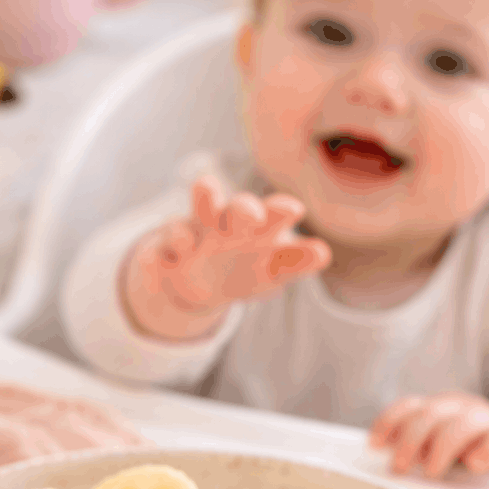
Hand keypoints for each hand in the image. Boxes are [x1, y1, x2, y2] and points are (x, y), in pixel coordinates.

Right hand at [122, 176, 330, 342]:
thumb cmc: (242, 270)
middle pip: (236, 207)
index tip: (294, 211)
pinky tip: (174, 254)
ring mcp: (196, 232)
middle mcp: (227, 223)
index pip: (272, 213)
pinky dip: (168, 246)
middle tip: (252, 214)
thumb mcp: (270, 272)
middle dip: (243, 208)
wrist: (195, 286)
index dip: (280, 210)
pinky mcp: (168, 248)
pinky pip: (166, 243)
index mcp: (258, 228)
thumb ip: (294, 263)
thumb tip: (323, 254)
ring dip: (203, 202)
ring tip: (201, 202)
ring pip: (197, 210)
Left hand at [370, 391, 488, 478]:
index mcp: (442, 409)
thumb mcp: (441, 450)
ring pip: (464, 423)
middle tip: (400, 467)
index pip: (410, 406)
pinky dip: (486, 450)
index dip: (390, 422)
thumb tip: (385, 465)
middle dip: (410, 440)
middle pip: (431, 414)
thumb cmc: (473, 456)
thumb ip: (417, 452)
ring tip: (432, 471)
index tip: (375, 444)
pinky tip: (475, 465)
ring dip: (442, 446)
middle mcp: (463, 409)